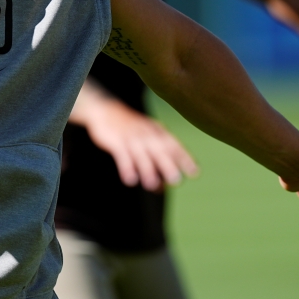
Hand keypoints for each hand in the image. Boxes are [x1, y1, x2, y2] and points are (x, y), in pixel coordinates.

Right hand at [75, 89, 197, 191]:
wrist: (104, 110)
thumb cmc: (130, 129)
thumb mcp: (145, 139)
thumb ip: (154, 162)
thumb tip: (163, 188)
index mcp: (156, 131)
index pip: (173, 144)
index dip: (184, 158)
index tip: (194, 172)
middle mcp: (146, 133)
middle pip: (158, 150)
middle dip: (167, 164)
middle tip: (176, 180)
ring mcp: (131, 137)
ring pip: (140, 154)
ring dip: (147, 169)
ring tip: (152, 185)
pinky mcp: (115, 140)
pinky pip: (122, 155)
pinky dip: (126, 167)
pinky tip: (130, 180)